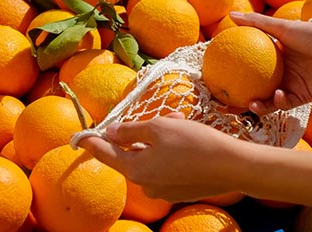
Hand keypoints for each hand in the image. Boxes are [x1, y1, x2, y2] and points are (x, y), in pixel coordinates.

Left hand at [78, 112, 246, 202]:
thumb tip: (111, 132)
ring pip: (150, 161)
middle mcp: (146, 185)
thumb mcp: (159, 128)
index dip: (92, 142)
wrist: (232, 166)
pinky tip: (186, 143)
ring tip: (177, 125)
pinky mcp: (180, 192)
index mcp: (135, 169)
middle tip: (156, 120)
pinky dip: (169, 155)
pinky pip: (165, 170)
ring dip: (157, 144)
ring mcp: (164, 191)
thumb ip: (130, 130)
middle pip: (131, 156)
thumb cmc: (195, 143)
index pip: (105, 154)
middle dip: (138, 137)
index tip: (80, 137)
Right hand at [230, 12, 311, 113]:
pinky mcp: (302, 97)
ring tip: (249, 104)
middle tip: (225, 102)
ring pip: (268, 101)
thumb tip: (231, 15)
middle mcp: (280, 73)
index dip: (234, 75)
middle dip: (240, 98)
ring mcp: (290, 86)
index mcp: (274, 58)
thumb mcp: (284, 28)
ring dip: (258, 105)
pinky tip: (275, 96)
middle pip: (255, 89)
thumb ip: (257, 23)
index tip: (217, 77)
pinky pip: (285, 103)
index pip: (249, 68)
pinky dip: (278, 101)